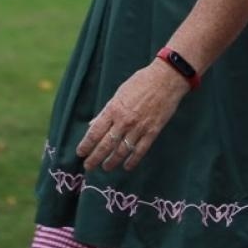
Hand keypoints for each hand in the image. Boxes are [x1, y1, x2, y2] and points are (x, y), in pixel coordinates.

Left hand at [75, 60, 190, 171]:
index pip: (95, 132)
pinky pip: (140, 151)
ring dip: (112, 162)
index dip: (86, 145)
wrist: (166, 79)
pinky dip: (132, 161)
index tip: (80, 152)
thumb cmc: (141, 82)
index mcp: (113, 109)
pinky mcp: (152, 132)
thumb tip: (92, 124)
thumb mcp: (119, 93)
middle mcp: (124, 121)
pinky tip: (126, 166)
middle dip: (95, 158)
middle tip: (88, 166)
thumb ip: (106, 111)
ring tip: (105, 167)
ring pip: (121, 151)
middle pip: (105, 145)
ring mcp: (139, 128)